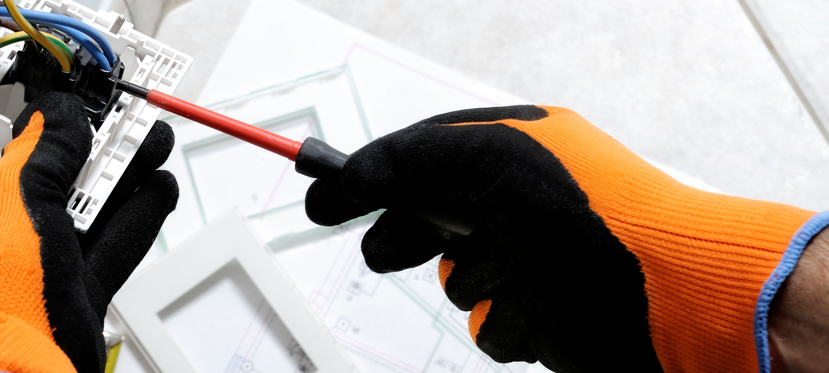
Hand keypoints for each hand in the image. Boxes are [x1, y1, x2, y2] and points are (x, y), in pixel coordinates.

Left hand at [0, 93, 177, 371]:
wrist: (10, 366)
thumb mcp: (16, 194)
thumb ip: (47, 147)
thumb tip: (62, 117)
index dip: (7, 114)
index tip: (45, 95)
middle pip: (37, 173)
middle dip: (84, 145)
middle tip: (113, 120)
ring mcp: (24, 263)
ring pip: (79, 208)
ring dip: (118, 177)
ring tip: (148, 144)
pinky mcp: (64, 289)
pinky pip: (105, 244)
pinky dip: (133, 218)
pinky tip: (154, 191)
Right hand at [305, 105, 821, 371]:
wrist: (668, 297)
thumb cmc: (593, 215)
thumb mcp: (486, 159)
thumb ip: (405, 160)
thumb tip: (344, 178)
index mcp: (512, 152)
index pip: (421, 159)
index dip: (372, 179)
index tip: (325, 199)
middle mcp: (520, 204)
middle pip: (429, 222)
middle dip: (408, 237)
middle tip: (390, 249)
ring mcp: (532, 263)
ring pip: (457, 281)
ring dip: (475, 282)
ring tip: (513, 273)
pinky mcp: (544, 317)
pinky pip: (490, 326)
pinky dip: (507, 321)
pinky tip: (539, 309)